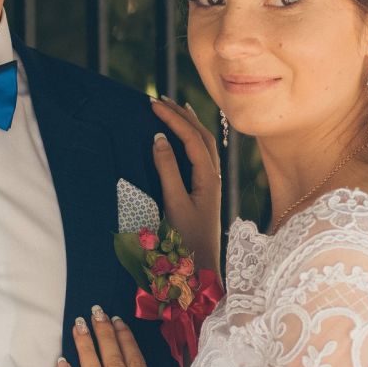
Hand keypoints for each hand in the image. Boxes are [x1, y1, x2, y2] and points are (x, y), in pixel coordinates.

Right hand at [150, 97, 221, 273]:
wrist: (202, 266)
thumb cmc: (187, 239)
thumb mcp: (174, 203)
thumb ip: (167, 170)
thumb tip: (158, 138)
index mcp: (208, 177)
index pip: (191, 138)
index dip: (173, 119)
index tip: (152, 105)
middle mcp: (214, 176)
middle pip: (202, 135)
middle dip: (182, 115)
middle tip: (160, 100)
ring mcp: (213, 182)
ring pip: (204, 143)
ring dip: (189, 123)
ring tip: (173, 109)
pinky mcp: (207, 190)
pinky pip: (202, 154)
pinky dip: (192, 138)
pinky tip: (184, 137)